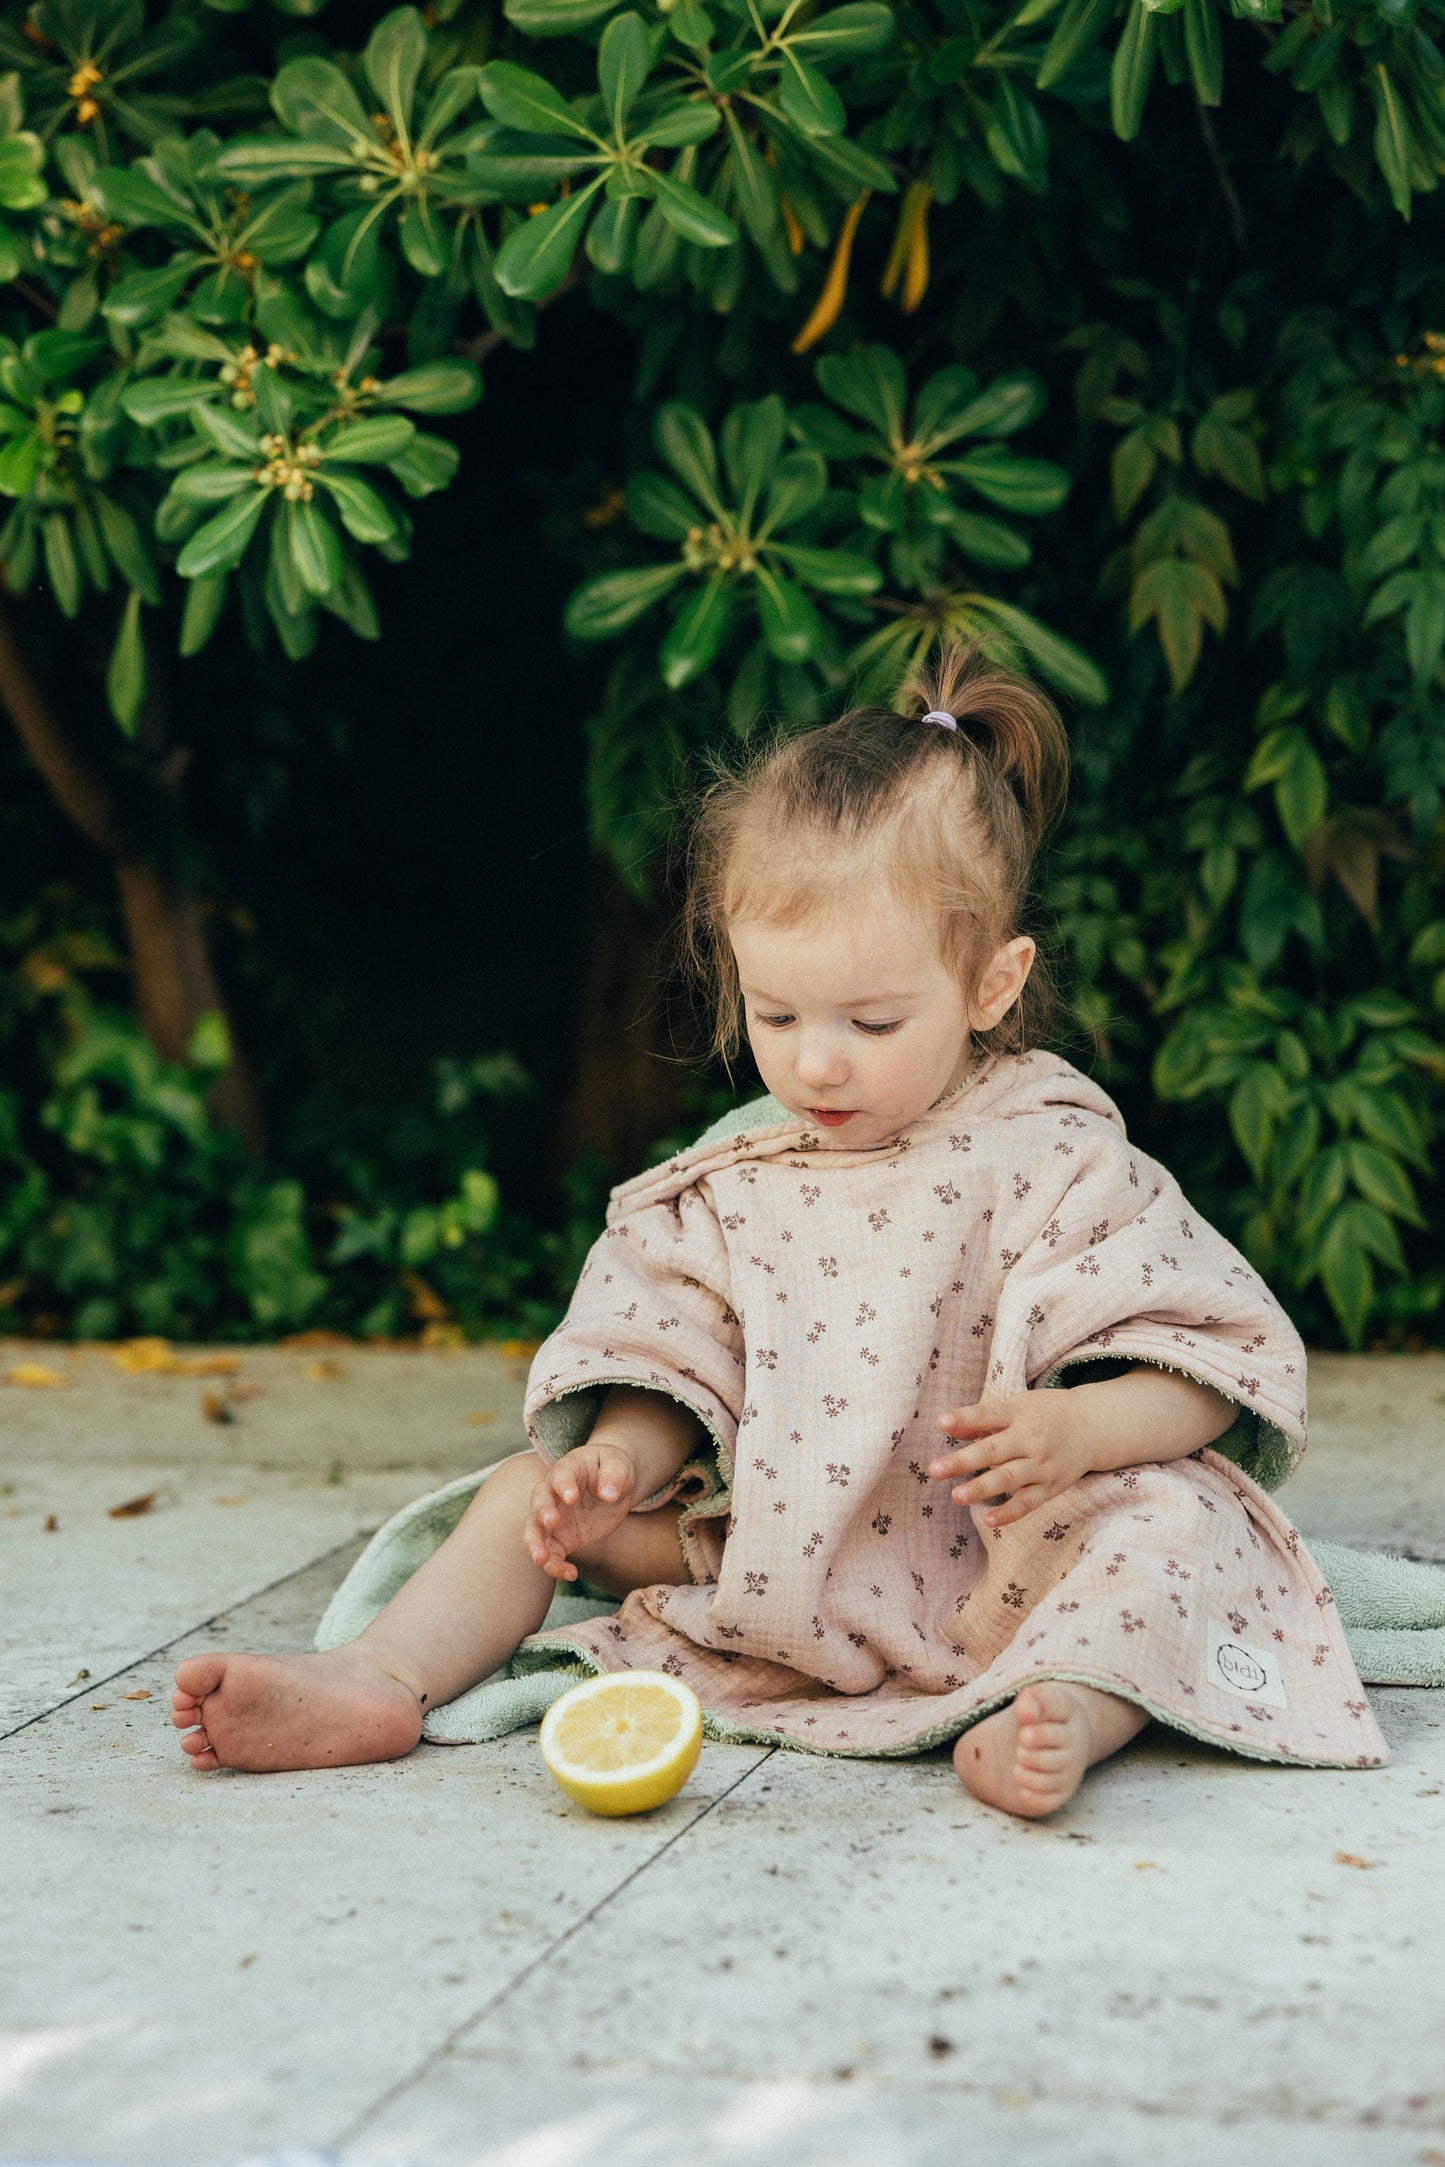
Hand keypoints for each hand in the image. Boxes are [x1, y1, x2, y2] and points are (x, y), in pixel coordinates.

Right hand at [523, 1442, 637, 1581]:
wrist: (611, 1486)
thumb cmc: (612, 1469)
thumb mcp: (619, 1466)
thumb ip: (614, 1476)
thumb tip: (609, 1494)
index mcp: (568, 1469)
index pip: (561, 1475)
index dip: (563, 1485)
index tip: (571, 1497)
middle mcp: (554, 1493)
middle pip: (539, 1500)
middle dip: (542, 1511)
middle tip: (552, 1522)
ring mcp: (554, 1518)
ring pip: (534, 1531)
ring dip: (535, 1544)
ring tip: (541, 1559)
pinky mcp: (561, 1539)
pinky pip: (551, 1554)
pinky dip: (556, 1566)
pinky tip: (571, 1574)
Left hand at [929, 1393, 1092, 1528]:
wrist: (1093, 1426)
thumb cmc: (1044, 1414)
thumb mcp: (1017, 1407)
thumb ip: (981, 1419)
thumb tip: (946, 1425)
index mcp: (1019, 1413)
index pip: (988, 1415)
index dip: (965, 1418)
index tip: (941, 1422)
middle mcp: (1031, 1439)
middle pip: (994, 1450)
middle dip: (964, 1461)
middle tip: (934, 1469)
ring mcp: (1042, 1465)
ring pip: (1008, 1478)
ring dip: (981, 1488)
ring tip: (956, 1496)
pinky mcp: (1051, 1487)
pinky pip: (1028, 1502)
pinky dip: (1010, 1512)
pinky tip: (988, 1519)